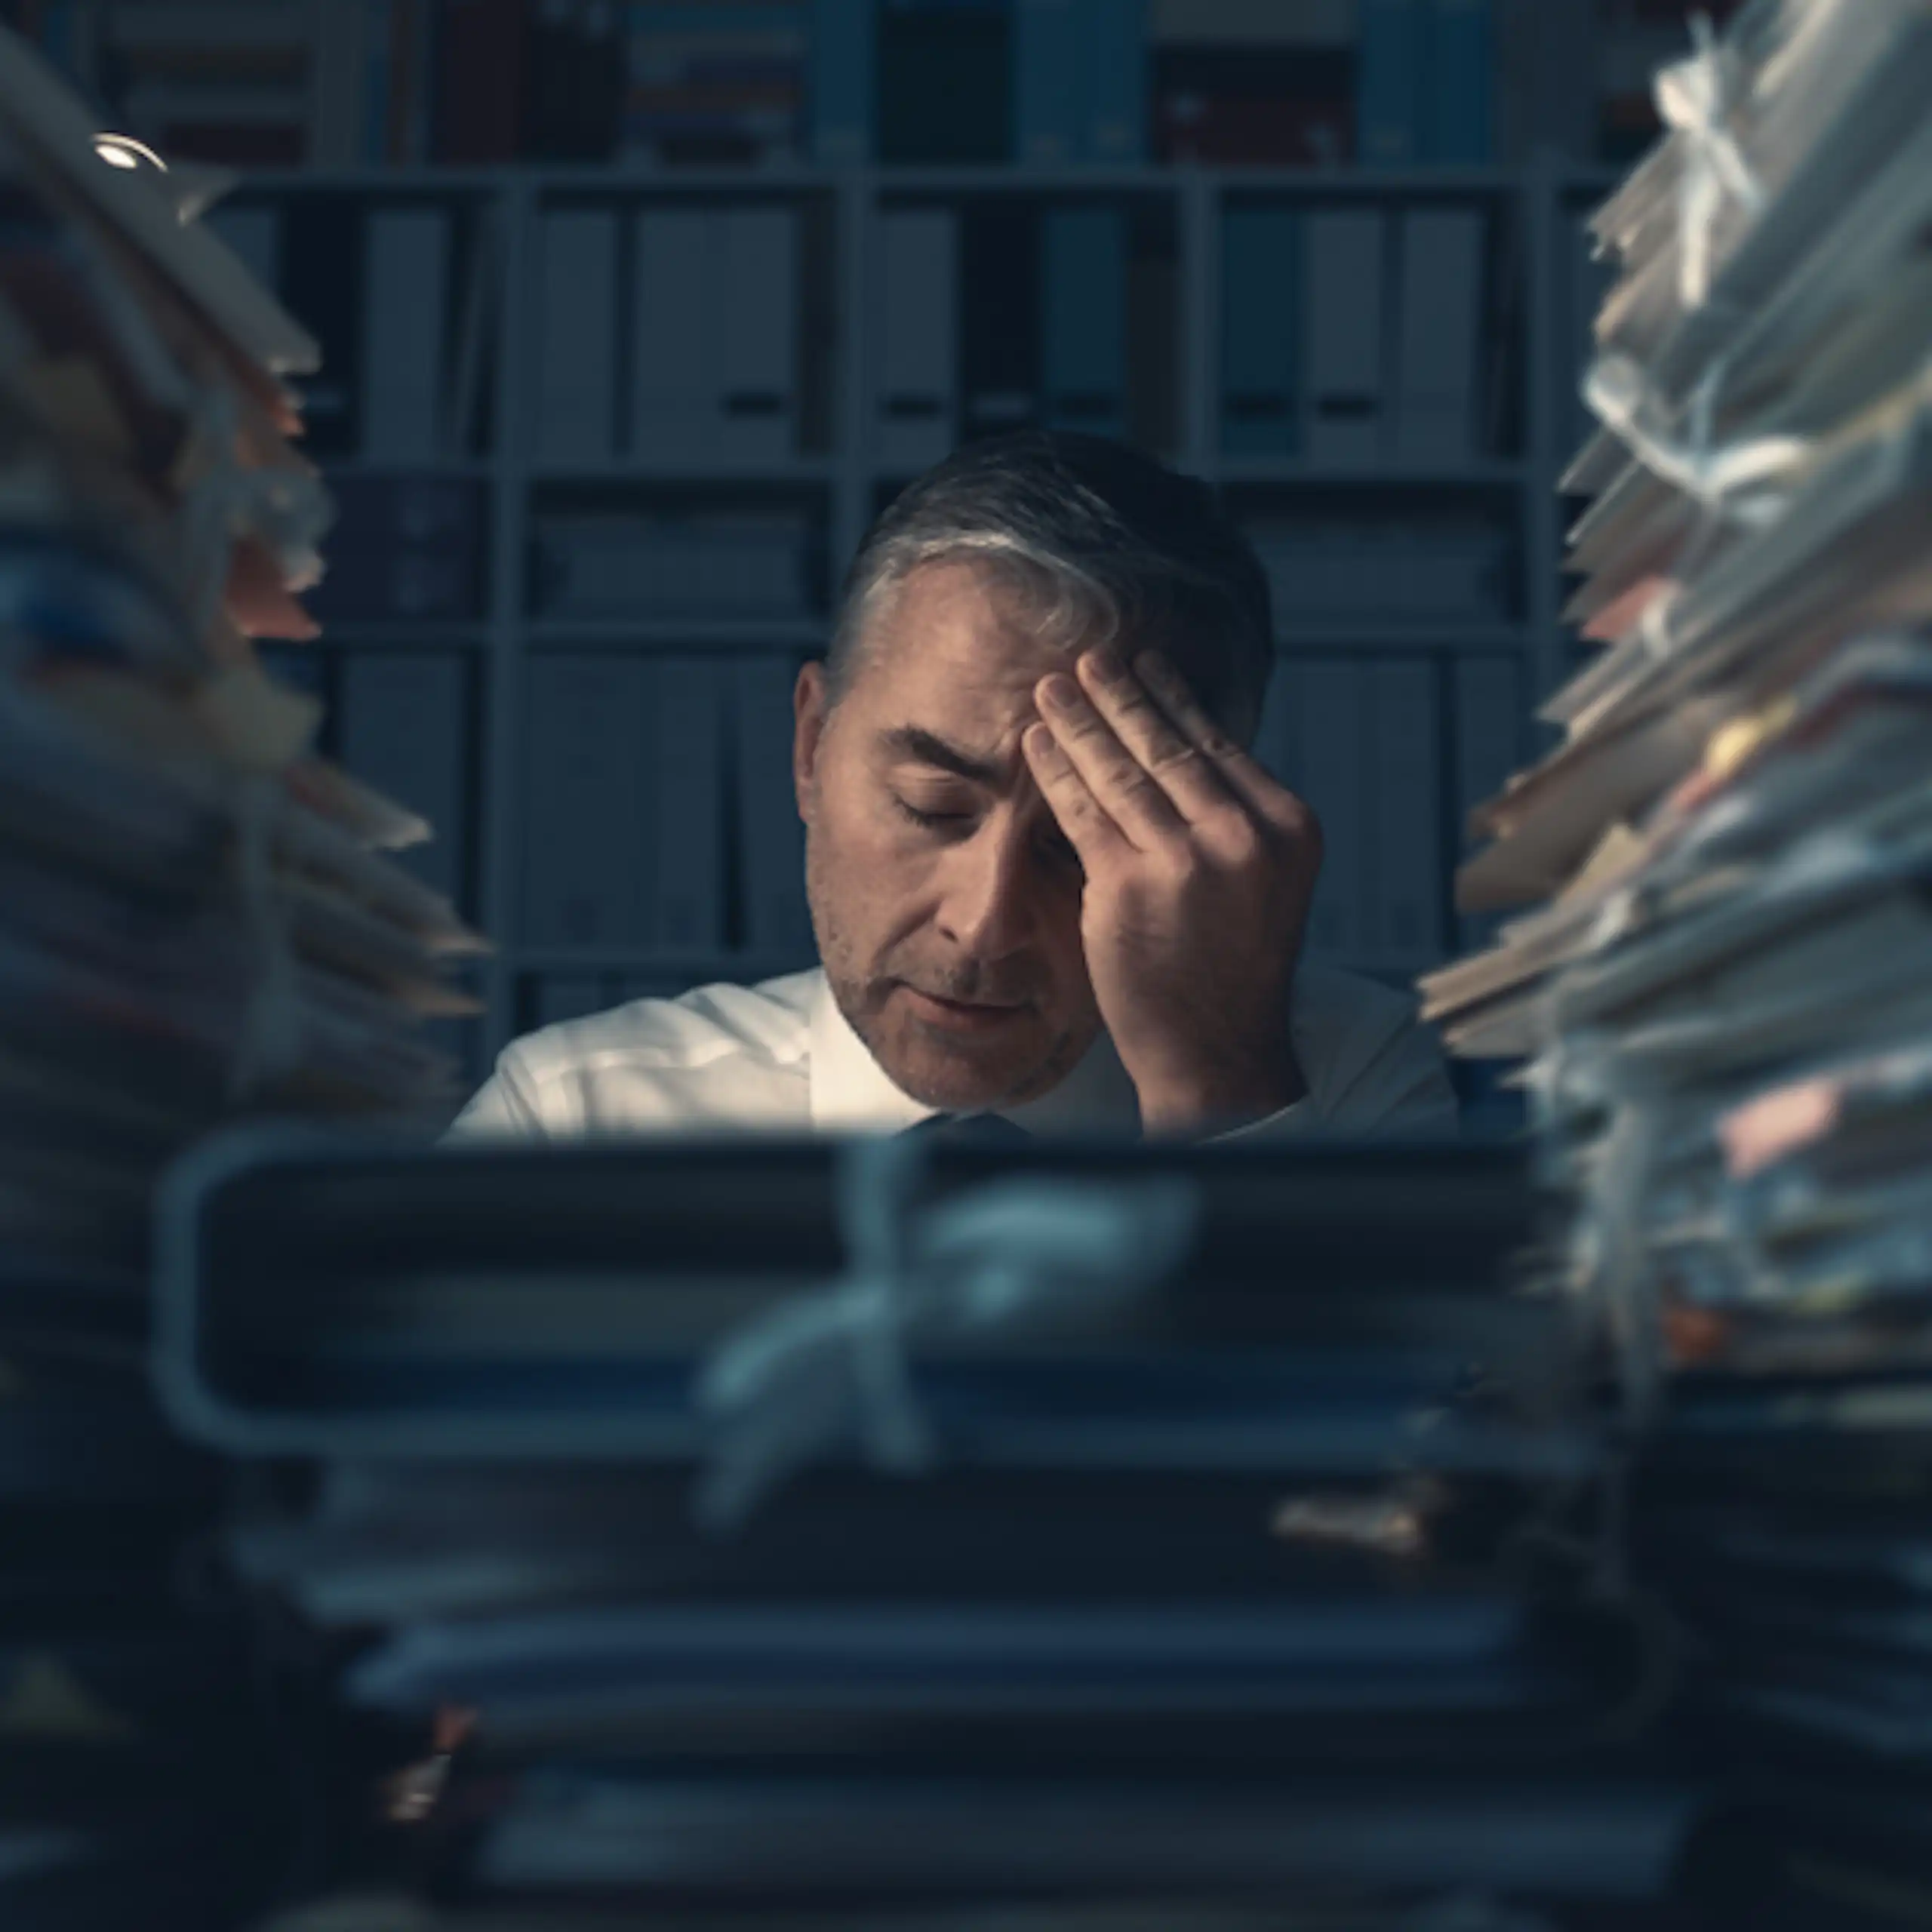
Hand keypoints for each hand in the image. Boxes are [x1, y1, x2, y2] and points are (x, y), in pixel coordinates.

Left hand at [1022, 646, 1322, 1135]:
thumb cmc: (1233, 965)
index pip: (1218, 746)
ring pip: (1121, 771)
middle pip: (1167, 748)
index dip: (1174, 701)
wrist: (1217, 1048)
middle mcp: (1244, 834)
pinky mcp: (1130, 883)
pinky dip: (1056, 769)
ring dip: (1079, 721)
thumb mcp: (1264, 880)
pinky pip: (1083, 809)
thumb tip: (1185, 748)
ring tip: (1050, 688)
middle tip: (1089, 659)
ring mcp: (1187, 857)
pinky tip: (1036, 743)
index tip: (1147, 666)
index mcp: (1288, 825)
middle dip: (1120, 696)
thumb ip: (1235, 820)